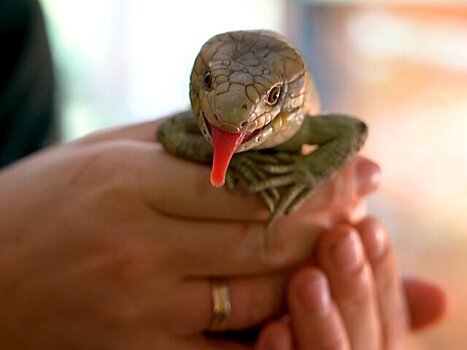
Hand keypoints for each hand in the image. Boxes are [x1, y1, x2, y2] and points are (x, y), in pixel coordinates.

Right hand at [0, 120, 378, 348]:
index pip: (252, 185)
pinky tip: (300, 308)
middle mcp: (141, 252)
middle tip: (362, 211)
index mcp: (133, 187)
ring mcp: (141, 314)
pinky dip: (273, 333)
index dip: (318, 180)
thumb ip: (182, 143)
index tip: (361, 172)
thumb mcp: (106, 153)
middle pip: (266, 243)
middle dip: (327, 226)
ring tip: (339, 253)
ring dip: (310, 276)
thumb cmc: (44, 203)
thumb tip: (254, 136)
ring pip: (259, 300)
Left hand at [256, 217, 446, 349]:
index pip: (388, 315)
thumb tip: (440, 297)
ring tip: (307, 278)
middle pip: (365, 339)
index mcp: (367, 341)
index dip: (382, 272)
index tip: (369, 225)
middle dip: (354, 288)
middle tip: (339, 239)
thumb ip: (370, 293)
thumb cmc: (289, 310)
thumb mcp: (338, 301)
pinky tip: (274, 330)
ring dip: (322, 322)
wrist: (240, 338)